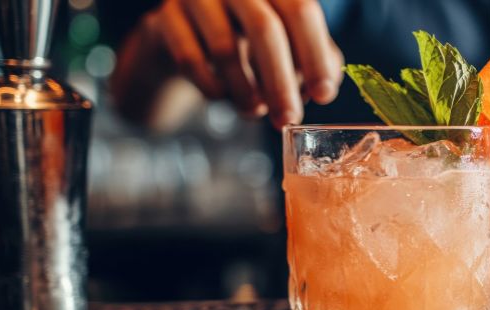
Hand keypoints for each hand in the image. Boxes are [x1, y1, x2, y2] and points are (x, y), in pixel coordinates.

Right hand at [141, 0, 343, 128]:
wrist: (179, 42)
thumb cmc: (244, 44)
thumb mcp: (286, 49)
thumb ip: (314, 61)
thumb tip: (326, 85)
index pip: (302, 10)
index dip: (316, 55)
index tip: (324, 95)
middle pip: (265, 28)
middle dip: (280, 82)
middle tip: (288, 118)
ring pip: (225, 47)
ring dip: (245, 91)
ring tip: (255, 112)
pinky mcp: (162, 20)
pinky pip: (190, 60)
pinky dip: (212, 89)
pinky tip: (221, 97)